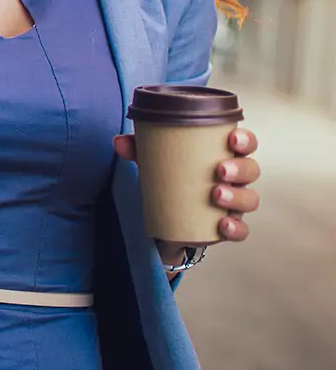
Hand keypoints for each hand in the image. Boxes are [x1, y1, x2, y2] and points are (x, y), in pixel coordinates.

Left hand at [113, 127, 260, 261]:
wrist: (165, 216)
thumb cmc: (168, 176)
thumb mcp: (153, 161)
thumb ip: (137, 149)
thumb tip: (119, 142)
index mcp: (223, 153)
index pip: (244, 143)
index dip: (244, 139)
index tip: (231, 139)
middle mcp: (235, 177)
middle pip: (251, 170)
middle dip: (240, 169)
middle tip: (220, 170)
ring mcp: (234, 203)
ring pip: (249, 198)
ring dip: (237, 196)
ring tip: (216, 194)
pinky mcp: (227, 227)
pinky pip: (241, 230)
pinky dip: (235, 228)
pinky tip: (222, 224)